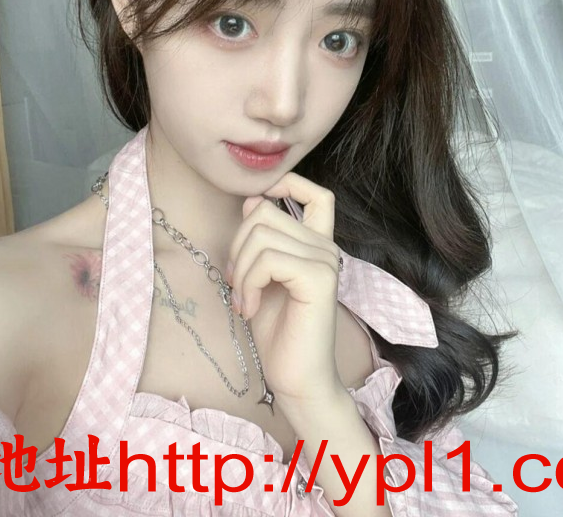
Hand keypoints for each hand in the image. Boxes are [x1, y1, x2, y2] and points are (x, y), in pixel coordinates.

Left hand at [226, 172, 343, 404]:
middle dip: (237, 244)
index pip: (317, 194)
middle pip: (266, 212)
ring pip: (261, 235)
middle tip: (236, 283)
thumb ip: (260, 240)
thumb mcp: (260, 277)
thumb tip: (252, 201)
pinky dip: (248, 283)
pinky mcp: (318, 279)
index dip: (288, 183)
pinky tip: (249, 308)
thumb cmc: (278, 333)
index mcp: (316, 245)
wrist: (296, 380)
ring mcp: (325, 261)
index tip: (258, 206)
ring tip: (242, 299)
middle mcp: (326, 248)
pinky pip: (268, 259)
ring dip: (239, 269)